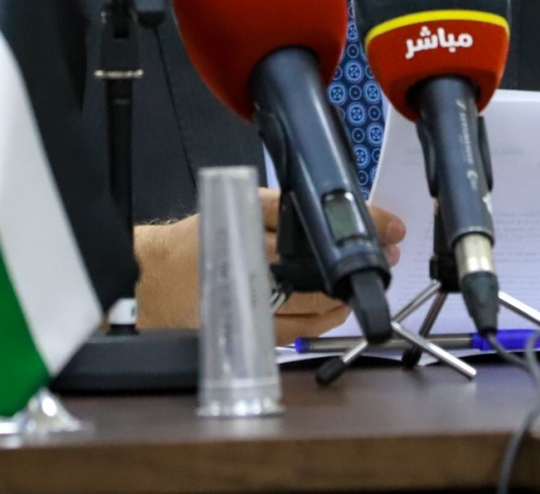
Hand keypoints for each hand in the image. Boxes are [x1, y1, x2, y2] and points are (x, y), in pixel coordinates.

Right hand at [134, 188, 404, 345]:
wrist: (148, 281)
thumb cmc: (191, 243)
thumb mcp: (230, 210)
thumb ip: (273, 212)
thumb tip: (330, 218)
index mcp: (245, 219)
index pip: (314, 216)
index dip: (356, 219)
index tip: (390, 224)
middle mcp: (250, 257)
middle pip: (320, 259)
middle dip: (359, 258)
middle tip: (386, 255)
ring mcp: (251, 296)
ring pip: (314, 298)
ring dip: (346, 291)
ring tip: (360, 282)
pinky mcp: (248, 327)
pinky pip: (298, 330)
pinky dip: (323, 321)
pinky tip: (334, 311)